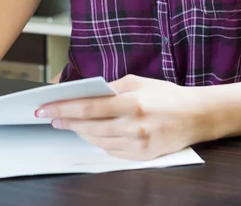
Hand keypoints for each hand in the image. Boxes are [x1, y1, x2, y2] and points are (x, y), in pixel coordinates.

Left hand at [35, 75, 203, 160]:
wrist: (195, 116)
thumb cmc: (166, 95)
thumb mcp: (138, 82)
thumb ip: (111, 89)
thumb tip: (85, 94)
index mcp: (132, 103)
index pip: (88, 107)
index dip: (63, 108)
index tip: (45, 108)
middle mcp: (134, 126)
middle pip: (89, 127)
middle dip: (66, 121)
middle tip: (51, 116)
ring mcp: (137, 145)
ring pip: (97, 141)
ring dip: (79, 132)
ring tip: (67, 124)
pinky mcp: (141, 157)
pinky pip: (111, 151)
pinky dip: (97, 141)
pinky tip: (90, 133)